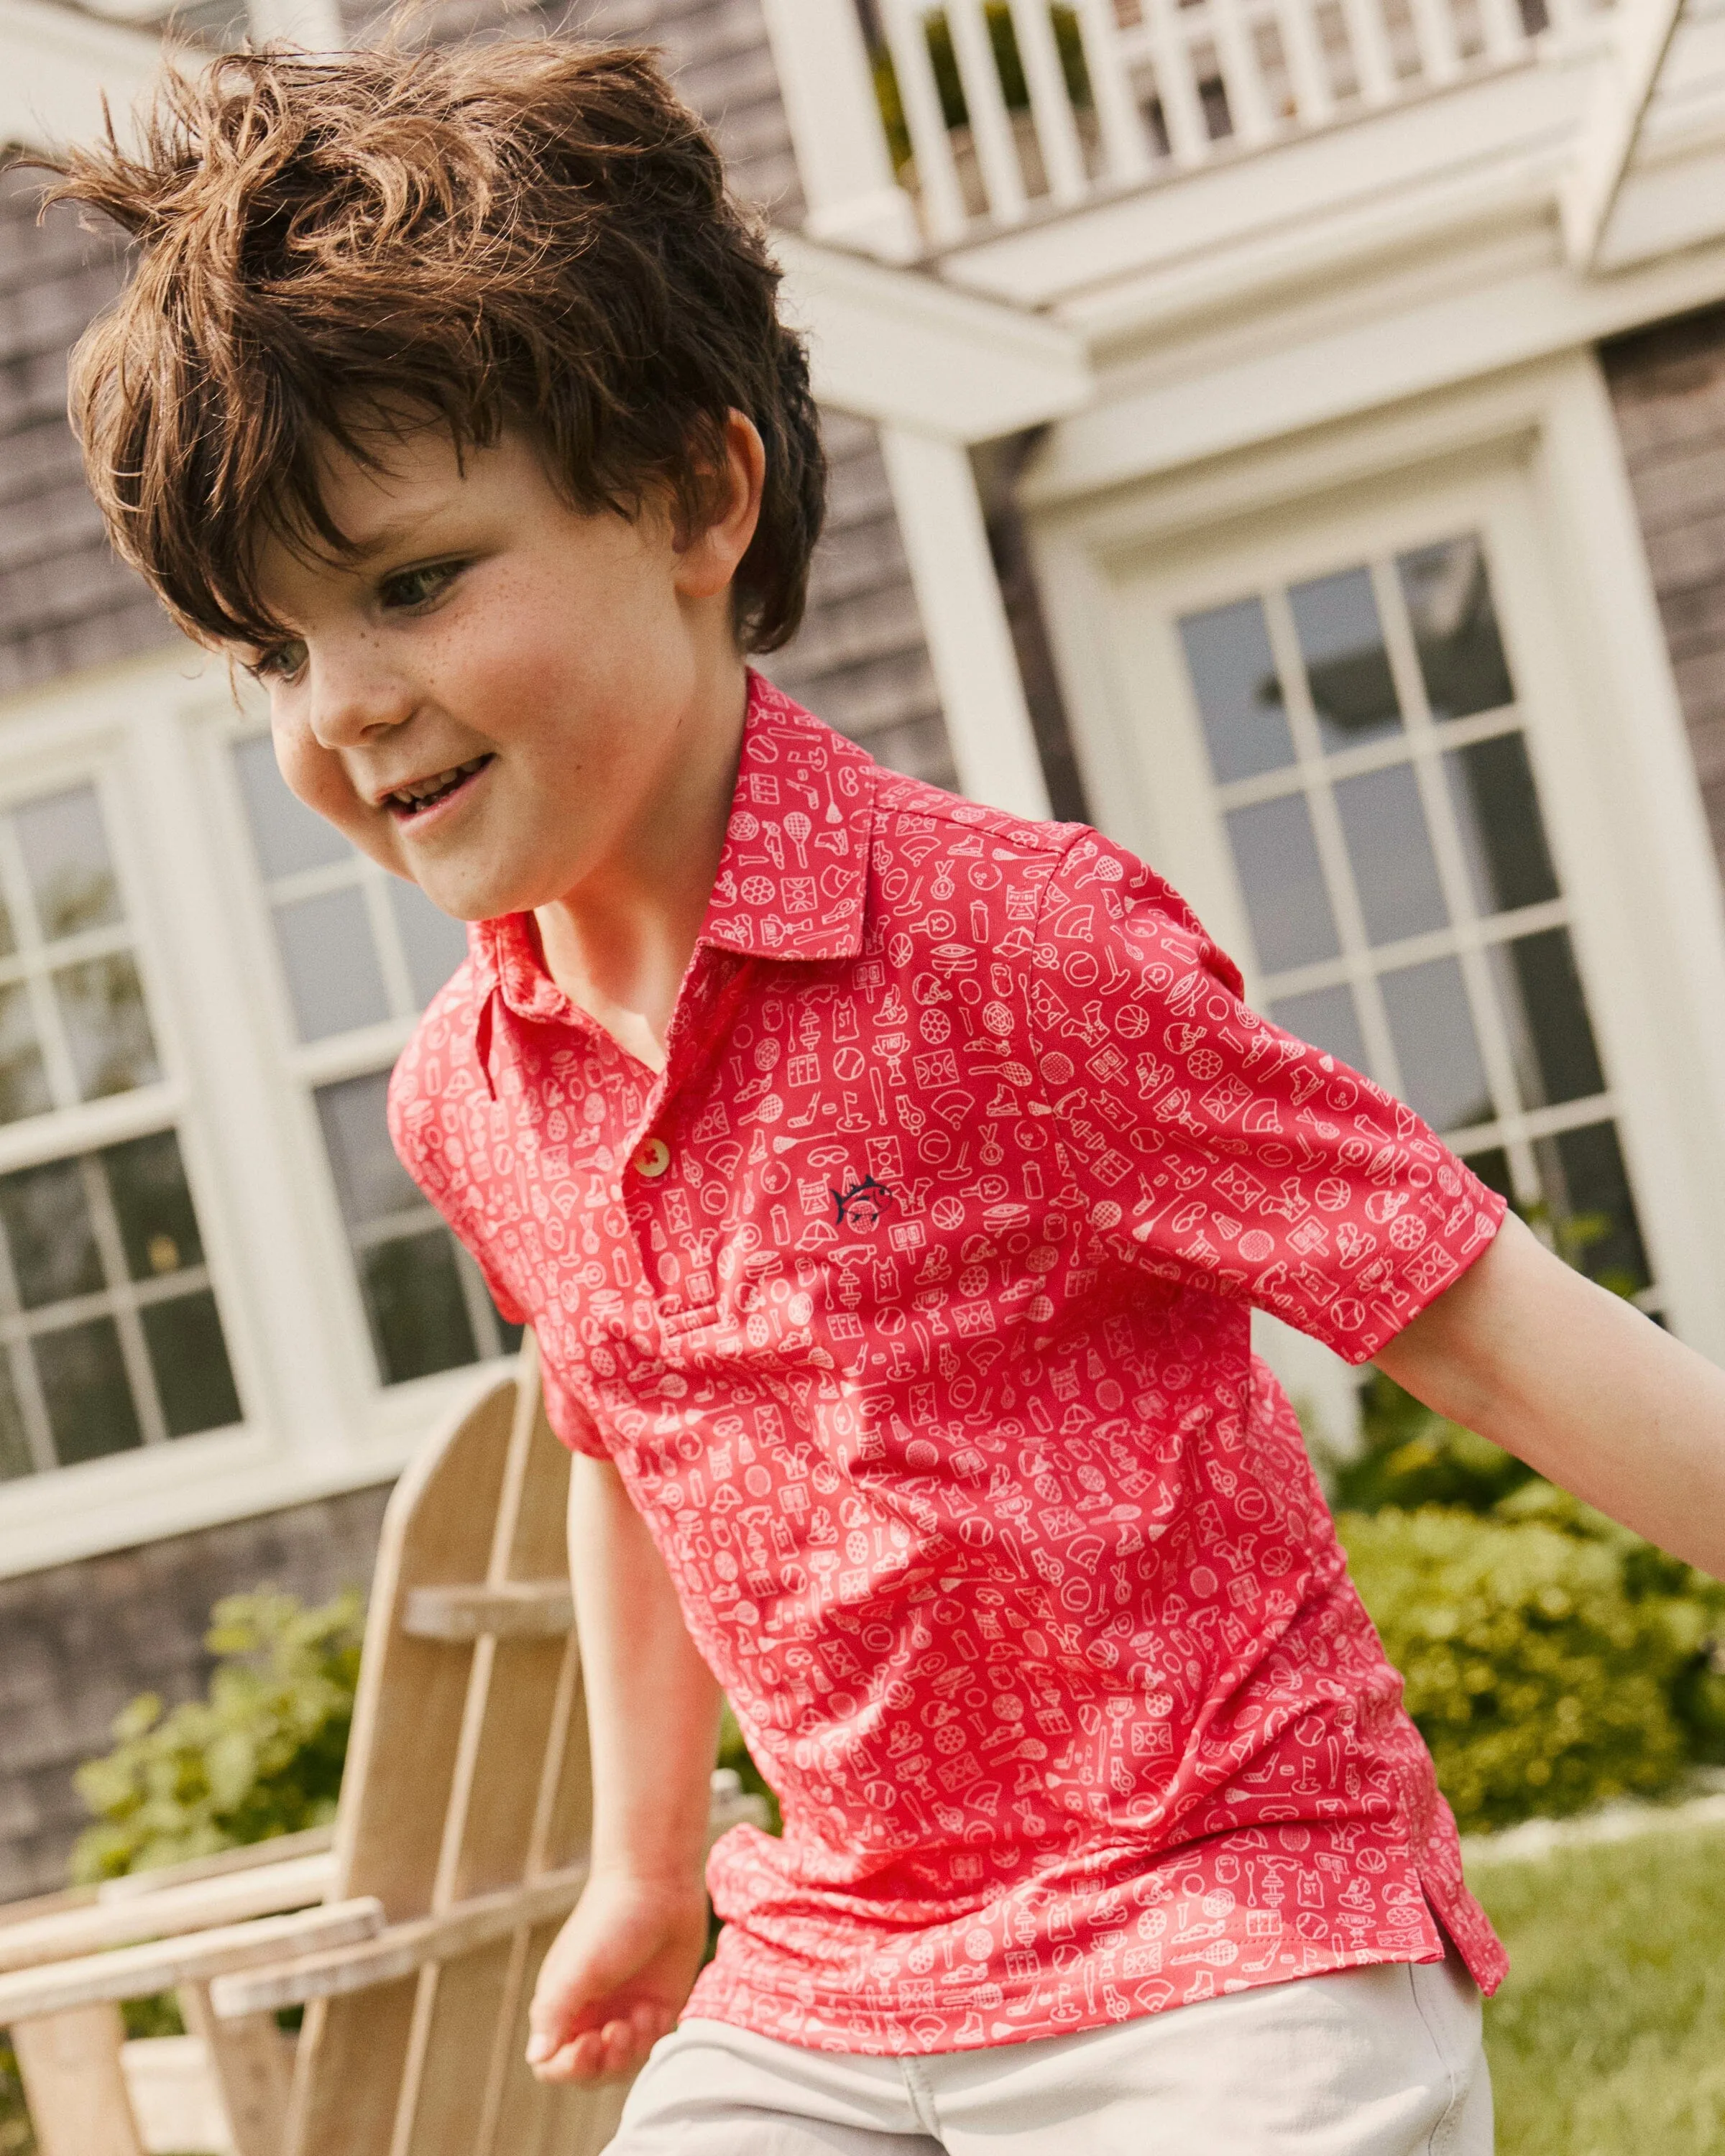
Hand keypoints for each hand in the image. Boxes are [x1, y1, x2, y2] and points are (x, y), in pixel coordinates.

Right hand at [525, 1869, 709, 2083]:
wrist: (659, 1883)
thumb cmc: (612, 1921)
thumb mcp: (580, 1968)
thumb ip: (556, 2013)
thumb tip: (535, 2057)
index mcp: (564, 2006)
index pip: (552, 2063)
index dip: (567, 2068)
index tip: (588, 2045)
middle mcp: (591, 2014)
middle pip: (588, 2072)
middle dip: (602, 2064)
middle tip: (617, 2032)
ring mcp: (624, 2012)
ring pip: (620, 2065)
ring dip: (629, 2053)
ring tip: (639, 2018)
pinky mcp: (655, 2007)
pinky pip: (649, 2046)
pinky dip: (651, 2037)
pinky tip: (654, 2010)